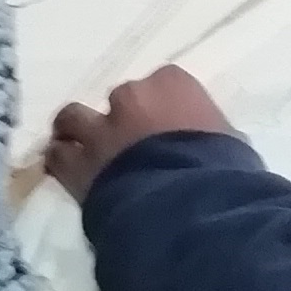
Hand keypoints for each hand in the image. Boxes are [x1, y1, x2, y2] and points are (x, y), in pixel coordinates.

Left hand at [47, 66, 237, 202]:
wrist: (186, 208)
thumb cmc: (223, 173)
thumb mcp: (232, 145)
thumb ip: (210, 134)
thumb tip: (208, 145)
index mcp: (172, 85)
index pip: (164, 82)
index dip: (162, 104)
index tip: (167, 124)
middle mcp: (130, 98)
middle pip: (119, 99)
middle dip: (122, 118)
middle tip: (130, 143)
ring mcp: (100, 130)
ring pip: (73, 118)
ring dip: (77, 131)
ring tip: (83, 149)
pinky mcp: (76, 165)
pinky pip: (57, 155)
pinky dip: (62, 161)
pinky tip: (67, 171)